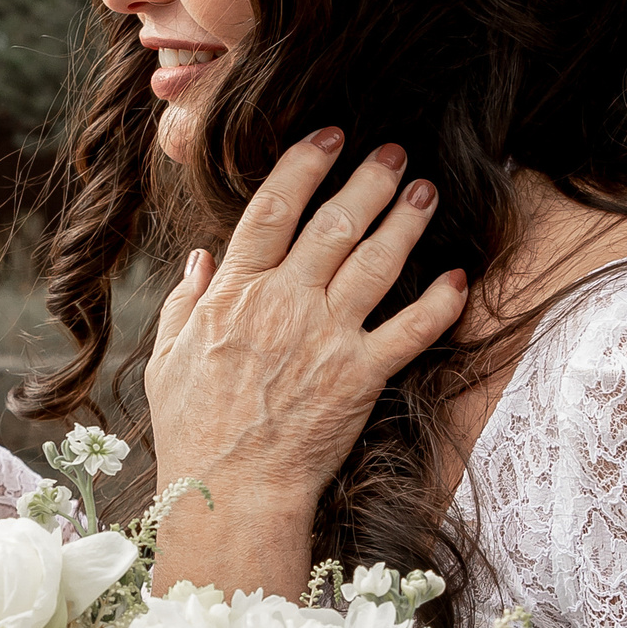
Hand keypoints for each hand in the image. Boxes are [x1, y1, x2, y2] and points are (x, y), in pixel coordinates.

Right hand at [146, 130, 465, 594]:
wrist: (228, 492)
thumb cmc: (192, 431)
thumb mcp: (167, 358)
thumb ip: (185, 302)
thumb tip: (201, 257)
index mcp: (234, 293)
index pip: (272, 208)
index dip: (303, 164)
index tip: (328, 135)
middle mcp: (284, 303)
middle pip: (334, 222)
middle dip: (369, 179)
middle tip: (395, 152)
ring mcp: (325, 337)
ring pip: (376, 261)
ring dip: (406, 220)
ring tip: (426, 192)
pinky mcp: (360, 375)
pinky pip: (411, 329)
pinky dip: (440, 302)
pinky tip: (458, 276)